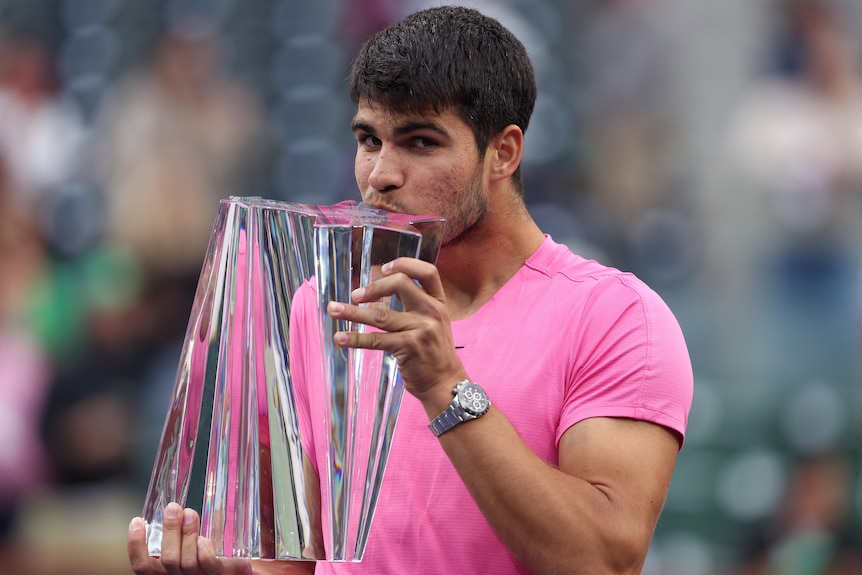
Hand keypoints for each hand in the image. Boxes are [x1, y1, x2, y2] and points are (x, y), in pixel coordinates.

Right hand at [128, 503, 253, 574]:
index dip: (135, 545)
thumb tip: (178, 503)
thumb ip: (184, 532)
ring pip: (186, 562)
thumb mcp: (194, 543)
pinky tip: (204, 539)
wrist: (251, 569)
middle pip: (166, 560)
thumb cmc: (220, 552)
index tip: (137, 520)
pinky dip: (205, 552)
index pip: (143, 566)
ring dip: (187, 535)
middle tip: (174, 507)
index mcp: (170, 571)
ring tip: (191, 514)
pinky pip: (211, 567)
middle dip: (169, 531)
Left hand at [327, 257, 466, 401]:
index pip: (427, 272)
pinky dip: (355, 339)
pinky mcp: (408, 347)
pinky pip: (376, 340)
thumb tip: (380, 290)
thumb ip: (416, 306)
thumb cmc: (434, 353)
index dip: (405, 264)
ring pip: (380, 315)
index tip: (384, 268)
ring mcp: (421, 329)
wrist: (446, 384)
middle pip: (400, 284)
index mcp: (439, 302)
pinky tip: (340, 339)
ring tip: (333, 310)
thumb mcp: (434, 323)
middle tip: (355, 296)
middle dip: (374, 287)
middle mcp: (432, 311)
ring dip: (353, 312)